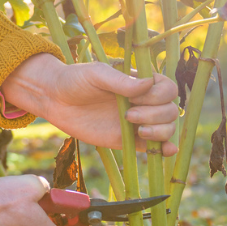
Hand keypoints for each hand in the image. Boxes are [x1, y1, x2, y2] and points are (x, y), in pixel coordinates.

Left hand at [1, 53, 180, 154]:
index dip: (158, 96)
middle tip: (128, 115)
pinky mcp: (128, 140)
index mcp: (140, 82)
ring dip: (160, 131)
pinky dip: (164, 149)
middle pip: (171, 110)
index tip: (134, 98)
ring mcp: (137, 121)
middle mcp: (144, 101)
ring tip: (139, 131)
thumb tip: (148, 84)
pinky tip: (167, 151)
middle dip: (155, 115)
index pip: (168, 89)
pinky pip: (152, 146)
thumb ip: (121, 81)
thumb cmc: (76, 80)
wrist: (55, 100)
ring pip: (166, 128)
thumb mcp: (97, 74)